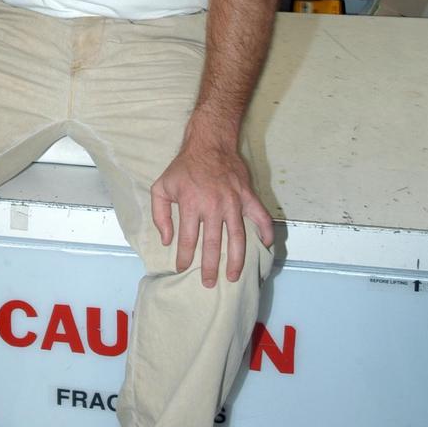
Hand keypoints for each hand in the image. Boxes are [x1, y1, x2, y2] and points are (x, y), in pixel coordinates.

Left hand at [150, 143, 273, 286]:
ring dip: (236, 259)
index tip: (182, 268)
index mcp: (191, 204)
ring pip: (237, 237)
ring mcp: (233, 201)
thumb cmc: (183, 168)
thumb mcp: (162, 187)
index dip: (184, 257)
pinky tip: (267, 245)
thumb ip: (160, 215)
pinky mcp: (247, 195)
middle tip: (208, 283)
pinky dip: (266, 231)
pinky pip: (260, 216)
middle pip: (212, 244)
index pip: (187, 239)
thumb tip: (166, 240)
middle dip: (209, 267)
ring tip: (233, 276)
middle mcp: (213, 205)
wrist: (209, 143)